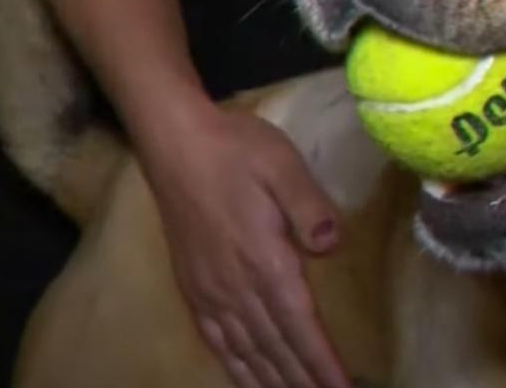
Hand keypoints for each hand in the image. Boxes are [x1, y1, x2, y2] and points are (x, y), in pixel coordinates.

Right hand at [139, 101, 350, 387]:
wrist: (175, 141)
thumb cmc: (235, 149)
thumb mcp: (283, 166)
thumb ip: (310, 208)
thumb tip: (331, 245)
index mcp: (265, 261)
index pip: (300, 325)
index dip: (321, 362)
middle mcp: (236, 286)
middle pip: (276, 348)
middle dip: (302, 380)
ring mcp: (210, 289)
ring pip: (246, 351)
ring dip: (271, 380)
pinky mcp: (193, 285)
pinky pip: (216, 339)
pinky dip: (234, 366)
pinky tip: (245, 378)